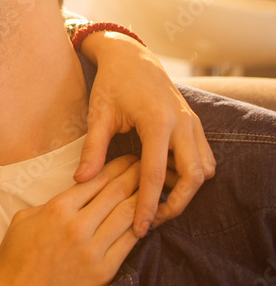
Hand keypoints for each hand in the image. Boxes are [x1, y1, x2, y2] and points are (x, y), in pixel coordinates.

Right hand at [0, 156, 142, 285]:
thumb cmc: (14, 261)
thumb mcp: (23, 221)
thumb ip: (49, 204)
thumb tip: (71, 198)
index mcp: (56, 209)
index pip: (94, 180)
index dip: (115, 167)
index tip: (127, 159)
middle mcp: (77, 226)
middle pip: (115, 193)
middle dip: (134, 176)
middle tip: (149, 166)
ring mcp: (92, 250)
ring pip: (126, 215)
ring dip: (143, 199)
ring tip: (154, 189)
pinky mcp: (103, 272)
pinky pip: (128, 244)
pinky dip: (141, 228)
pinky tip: (148, 219)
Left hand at [75, 31, 215, 236]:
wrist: (131, 57)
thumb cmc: (112, 84)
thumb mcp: (98, 114)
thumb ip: (92, 149)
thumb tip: (81, 181)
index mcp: (155, 121)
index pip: (155, 174)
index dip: (148, 205)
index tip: (140, 227)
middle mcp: (181, 123)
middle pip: (192, 177)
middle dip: (177, 204)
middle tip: (153, 220)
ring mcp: (192, 123)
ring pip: (204, 169)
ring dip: (187, 190)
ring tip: (159, 201)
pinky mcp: (194, 124)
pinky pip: (204, 157)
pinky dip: (192, 174)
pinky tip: (167, 180)